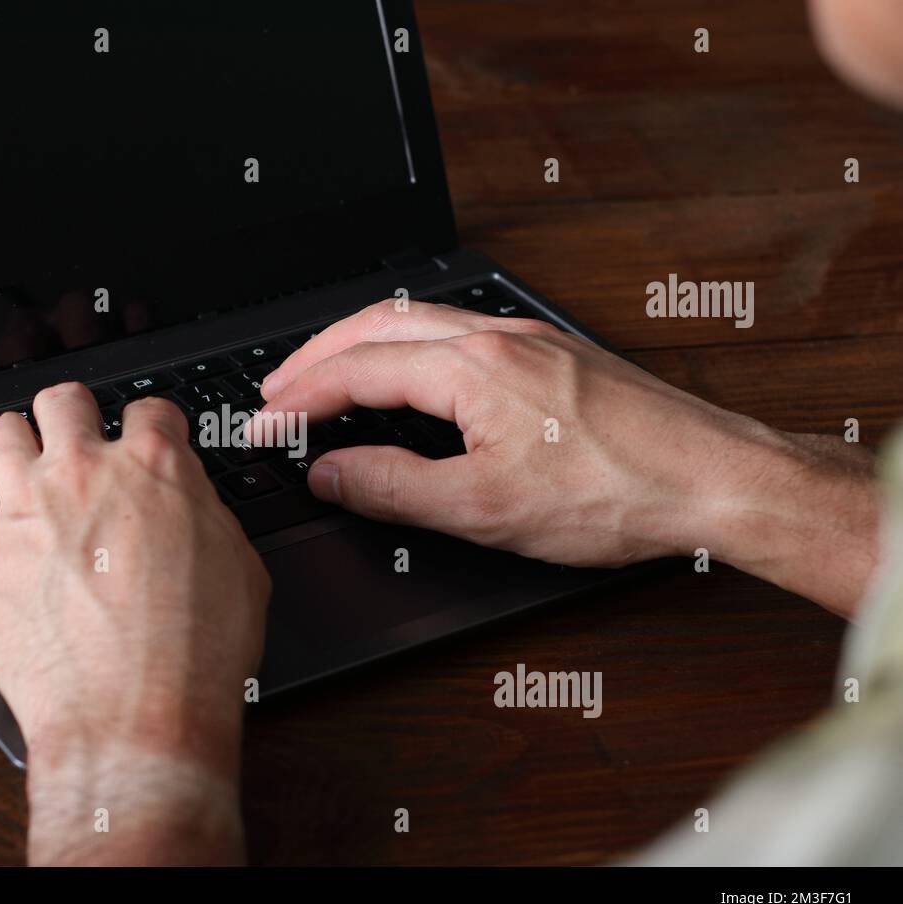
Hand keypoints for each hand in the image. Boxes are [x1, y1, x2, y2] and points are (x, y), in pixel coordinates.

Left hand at [0, 384, 270, 864]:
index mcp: (156, 468)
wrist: (139, 720)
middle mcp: (84, 474)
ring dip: (7, 443)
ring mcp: (26, 511)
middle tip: (75, 440)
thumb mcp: (241, 571)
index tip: (146, 440)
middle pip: (63, 401)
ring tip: (11, 463)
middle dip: (71, 415)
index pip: (150, 410)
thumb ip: (208, 518)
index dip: (151, 425)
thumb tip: (192, 508)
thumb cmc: (196, 657)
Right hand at [254, 300, 878, 616]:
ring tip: (324, 376)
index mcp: (473, 368)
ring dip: (358, 345)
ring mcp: (528, 337)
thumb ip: (394, 488)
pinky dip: (405, 347)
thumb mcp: (485, 510)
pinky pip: (455, 330)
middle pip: (376, 325)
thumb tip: (331, 473)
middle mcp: (498, 336)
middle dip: (314, 355)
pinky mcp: (551, 352)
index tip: (261, 424)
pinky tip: (406, 375)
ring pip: (416, 320)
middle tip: (275, 390)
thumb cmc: (618, 494)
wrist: (715, 479)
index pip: (355, 372)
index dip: (297, 399)